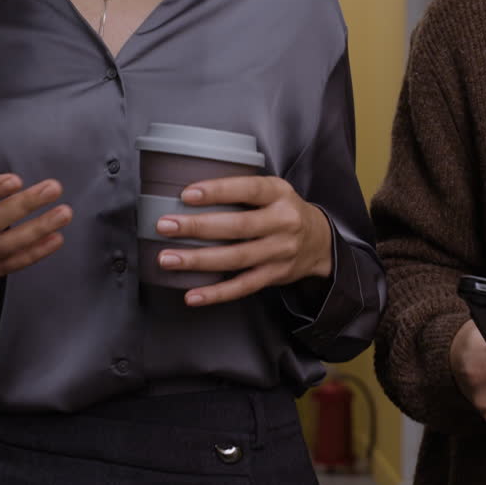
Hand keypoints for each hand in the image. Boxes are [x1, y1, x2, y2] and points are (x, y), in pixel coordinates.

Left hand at [154, 176, 333, 306]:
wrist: (320, 242)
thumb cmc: (283, 211)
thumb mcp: (273, 190)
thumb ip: (242, 190)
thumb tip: (187, 192)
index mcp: (280, 193)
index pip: (248, 189)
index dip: (218, 191)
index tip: (186, 194)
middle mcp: (283, 222)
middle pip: (238, 226)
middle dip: (198, 227)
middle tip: (165, 226)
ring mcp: (280, 252)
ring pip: (236, 258)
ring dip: (199, 260)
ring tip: (168, 259)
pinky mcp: (275, 276)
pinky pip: (243, 286)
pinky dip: (216, 293)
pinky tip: (192, 295)